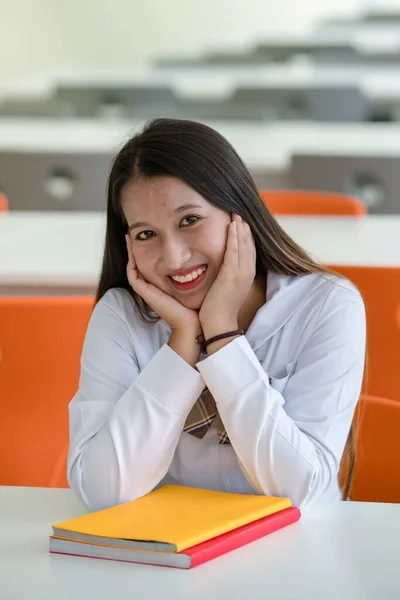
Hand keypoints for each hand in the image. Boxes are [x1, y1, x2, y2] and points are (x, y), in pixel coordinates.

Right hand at [125, 234, 200, 332]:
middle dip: (137, 246)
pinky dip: (130, 262)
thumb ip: (197, 267)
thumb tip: (205, 250)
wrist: (193, 322)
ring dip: (130, 251)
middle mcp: (153, 285)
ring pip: (133, 266)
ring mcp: (147, 290)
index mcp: (163, 283)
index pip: (152, 261)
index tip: (152, 231)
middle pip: (140, 262)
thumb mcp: (197, 280)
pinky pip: (133, 275)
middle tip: (135, 230)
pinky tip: (131, 249)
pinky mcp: (145, 293)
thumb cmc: (199, 303)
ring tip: (129, 235)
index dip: (149, 246)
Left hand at [199, 215, 255, 331]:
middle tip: (239, 212)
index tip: (241, 222)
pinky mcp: (231, 276)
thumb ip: (227, 276)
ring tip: (236, 213)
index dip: (246, 235)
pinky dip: (234, 237)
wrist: (218, 324)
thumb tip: (223, 268)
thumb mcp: (227, 288)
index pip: (249, 250)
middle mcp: (247, 273)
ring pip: (244, 245)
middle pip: (250, 244)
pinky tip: (232, 225)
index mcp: (247, 276)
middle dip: (245, 227)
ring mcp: (241, 274)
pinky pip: (234, 252)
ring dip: (240, 228)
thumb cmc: (219, 308)